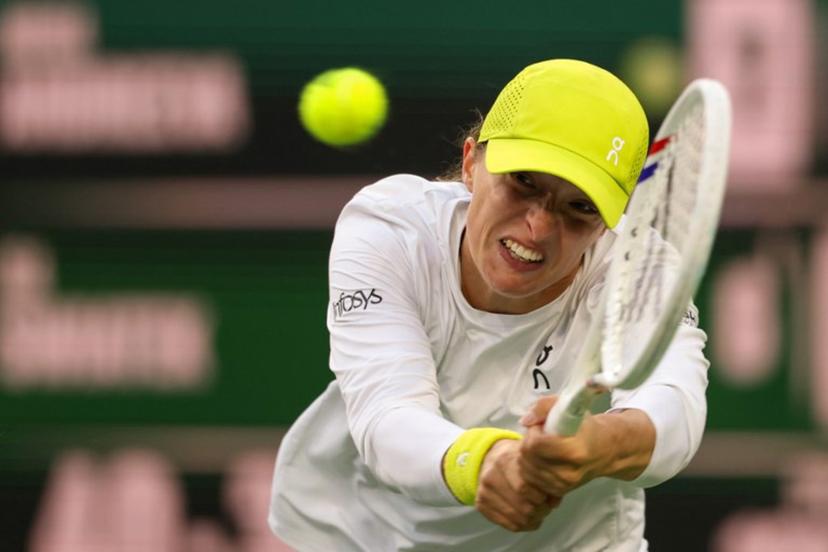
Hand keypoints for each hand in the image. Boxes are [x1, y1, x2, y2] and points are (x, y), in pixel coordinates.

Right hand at [475, 438, 560, 531]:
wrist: (493, 456)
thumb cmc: (518, 462)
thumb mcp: (532, 463)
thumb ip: (546, 480)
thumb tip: (554, 502)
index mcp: (504, 460)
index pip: (523, 488)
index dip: (541, 498)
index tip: (548, 496)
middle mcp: (490, 476)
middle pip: (522, 506)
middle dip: (540, 511)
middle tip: (546, 507)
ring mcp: (483, 491)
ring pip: (517, 519)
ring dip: (532, 520)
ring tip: (538, 513)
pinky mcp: (481, 504)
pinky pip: (509, 525)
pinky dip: (523, 526)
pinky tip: (528, 518)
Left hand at [518, 397, 655, 496]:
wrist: (607, 450)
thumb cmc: (586, 426)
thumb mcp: (568, 406)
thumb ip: (543, 407)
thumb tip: (525, 421)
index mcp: (574, 450)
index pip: (535, 445)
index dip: (533, 432)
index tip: (541, 426)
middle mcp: (569, 471)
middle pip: (528, 458)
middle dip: (528, 443)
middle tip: (539, 436)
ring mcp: (564, 484)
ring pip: (527, 471)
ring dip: (528, 456)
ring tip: (541, 447)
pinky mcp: (560, 491)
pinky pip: (532, 481)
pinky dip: (532, 469)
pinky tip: (542, 459)